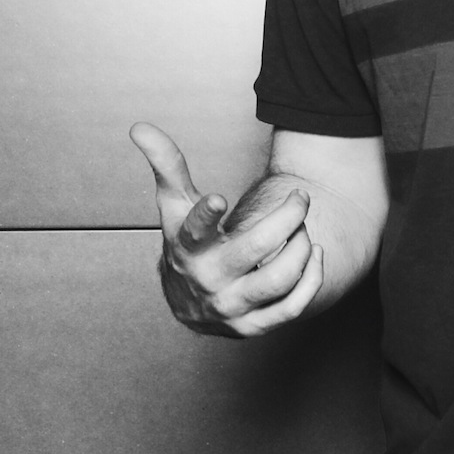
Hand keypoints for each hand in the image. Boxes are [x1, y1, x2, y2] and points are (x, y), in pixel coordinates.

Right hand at [129, 122, 324, 336]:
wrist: (189, 304)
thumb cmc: (186, 245)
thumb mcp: (174, 207)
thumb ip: (166, 165)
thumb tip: (139, 127)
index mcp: (186, 247)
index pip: (193, 231)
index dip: (205, 215)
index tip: (218, 198)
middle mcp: (208, 279)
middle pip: (254, 249)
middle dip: (287, 218)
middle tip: (300, 199)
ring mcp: (232, 306)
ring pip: (278, 279)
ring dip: (301, 247)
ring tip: (303, 229)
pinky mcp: (253, 326)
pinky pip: (292, 307)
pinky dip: (311, 278)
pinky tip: (314, 254)